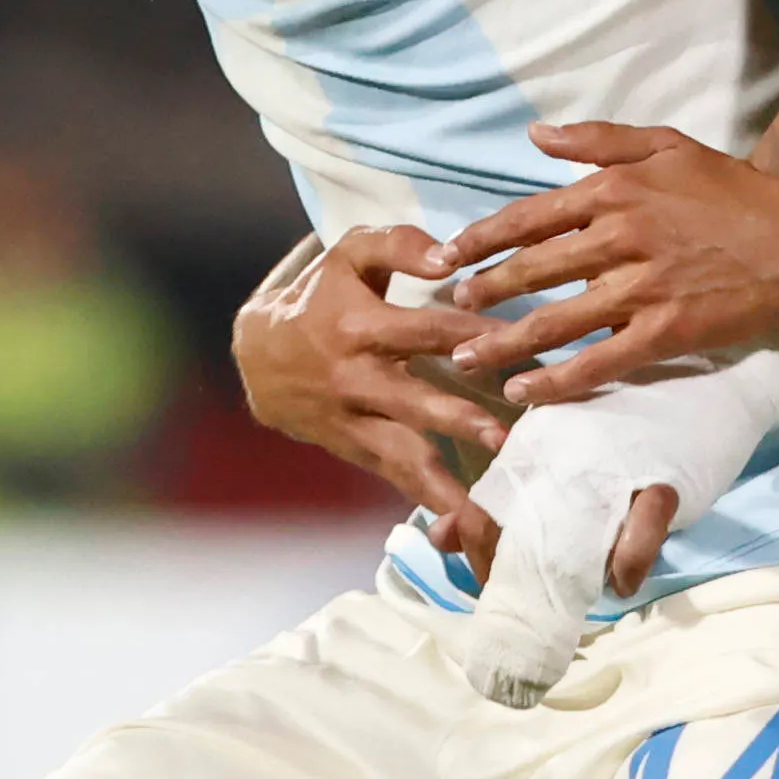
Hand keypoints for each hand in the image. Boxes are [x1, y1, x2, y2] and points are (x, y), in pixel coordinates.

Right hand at [230, 227, 510, 565]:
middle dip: (457, 419)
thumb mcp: (348, 255)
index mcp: (360, 326)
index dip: (474, 333)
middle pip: (412, 401)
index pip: (427, 329)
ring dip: (442, 483)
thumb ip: (398, 245)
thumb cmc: (319, 295)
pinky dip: (425, 503)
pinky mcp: (354, 449)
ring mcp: (353, 420)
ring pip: (401, 454)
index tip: (523, 343)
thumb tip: (448, 258)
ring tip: (484, 512)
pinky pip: (393, 478)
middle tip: (503, 437)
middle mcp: (355, 379)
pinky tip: (462, 533)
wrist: (254, 354)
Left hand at [438, 124, 778, 404]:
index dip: (480, 237)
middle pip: (532, 269)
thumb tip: (535, 135)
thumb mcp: (670, 147)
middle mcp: (622, 235)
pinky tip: (525, 393)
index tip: (444, 255)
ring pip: (555, 320)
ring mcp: (644, 287)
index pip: (530, 215)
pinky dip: (557, 380)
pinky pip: (600, 361)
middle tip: (446, 310)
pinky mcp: (668, 331)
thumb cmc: (737, 194)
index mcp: (617, 189)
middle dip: (481, 293)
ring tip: (464, 359)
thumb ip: (600, 139)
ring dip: (503, 342)